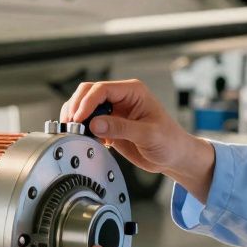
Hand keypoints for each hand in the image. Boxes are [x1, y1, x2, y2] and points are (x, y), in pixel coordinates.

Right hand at [60, 79, 214, 200]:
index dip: (86, 103)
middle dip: (76, 107)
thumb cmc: (170, 142)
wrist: (174, 157)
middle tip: (72, 126)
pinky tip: (88, 140)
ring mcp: (113, 111)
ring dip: (77, 118)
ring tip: (77, 133)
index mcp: (133, 91)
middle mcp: (121, 97)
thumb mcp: (148, 135)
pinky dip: (82, 129)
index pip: (101, 89)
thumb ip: (121, 128)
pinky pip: (88, 122)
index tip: (79, 119)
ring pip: (84, 106)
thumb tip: (95, 124)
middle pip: (88, 93)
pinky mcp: (109, 125)